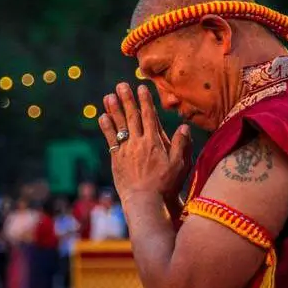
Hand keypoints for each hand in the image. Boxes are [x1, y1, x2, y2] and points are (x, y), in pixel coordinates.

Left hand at [99, 83, 192, 203]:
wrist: (145, 202)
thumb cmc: (165, 185)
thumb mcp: (179, 165)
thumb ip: (180, 144)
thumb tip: (184, 126)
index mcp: (154, 142)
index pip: (149, 116)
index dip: (145, 101)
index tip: (141, 87)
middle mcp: (139, 143)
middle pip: (132, 117)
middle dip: (127, 99)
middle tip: (121, 85)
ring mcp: (126, 151)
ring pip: (119, 125)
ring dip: (113, 109)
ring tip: (109, 96)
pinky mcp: (117, 160)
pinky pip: (110, 140)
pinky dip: (106, 128)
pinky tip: (102, 117)